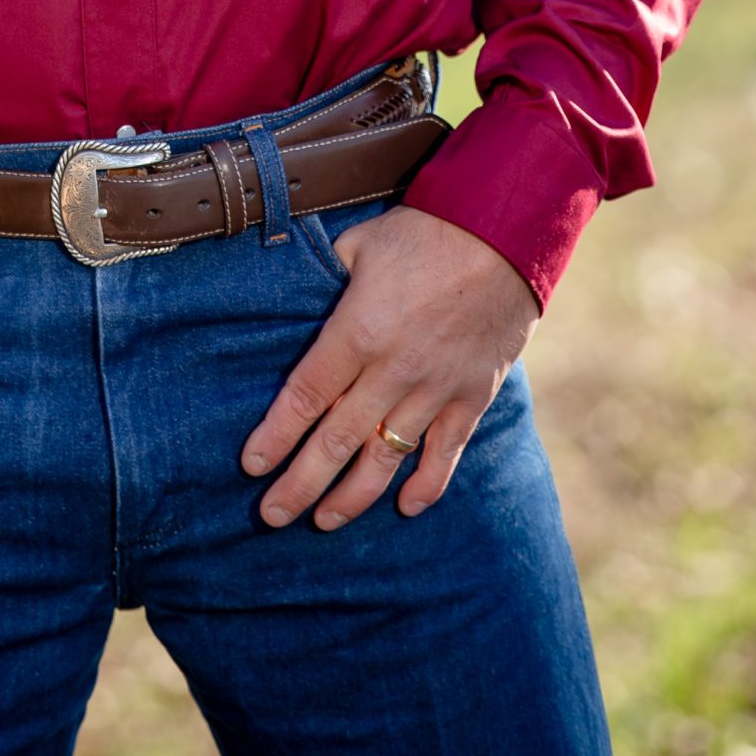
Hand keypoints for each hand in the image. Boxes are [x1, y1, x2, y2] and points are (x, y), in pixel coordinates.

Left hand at [239, 204, 539, 527]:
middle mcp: (392, 371)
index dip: (276, 436)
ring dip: (352, 497)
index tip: (251, 465)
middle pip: (336, 440)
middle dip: (300, 484)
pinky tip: (405, 508)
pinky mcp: (471, 397)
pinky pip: (445, 454)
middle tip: (271, 516)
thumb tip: (295, 291)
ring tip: (323, 522)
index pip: (305, 396)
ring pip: (385, 459)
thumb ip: (326, 277)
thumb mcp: (359, 243)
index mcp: (357, 331)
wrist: (503, 235)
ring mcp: (434, 390)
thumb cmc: (423, 233)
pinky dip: (427, 486)